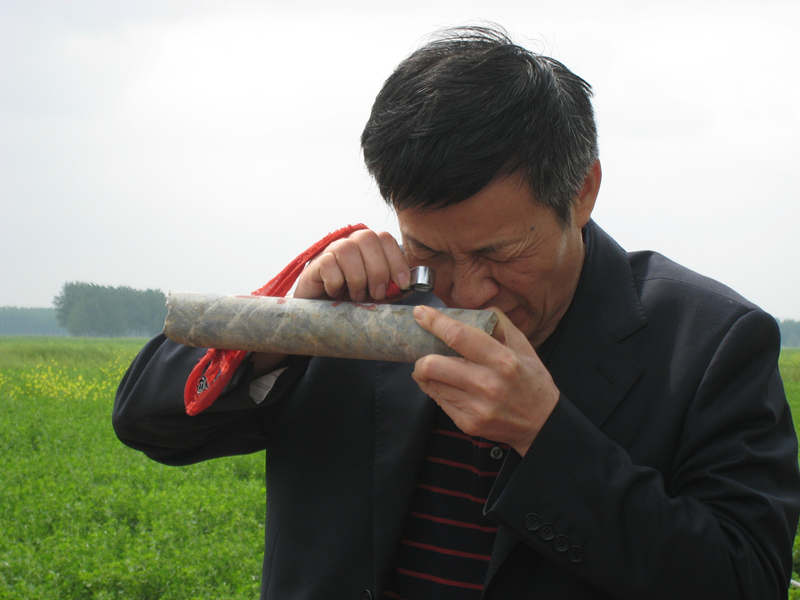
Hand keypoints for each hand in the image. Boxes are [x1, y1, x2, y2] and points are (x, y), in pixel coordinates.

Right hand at [294, 229, 409, 301]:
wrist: (322, 313)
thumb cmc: (353, 300)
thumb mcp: (377, 293)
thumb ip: (392, 286)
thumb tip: (410, 285)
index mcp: (369, 246)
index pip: (385, 238)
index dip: (396, 260)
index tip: (402, 284)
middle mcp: (350, 242)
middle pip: (367, 239)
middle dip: (377, 270)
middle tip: (377, 295)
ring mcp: (331, 251)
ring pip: (347, 249)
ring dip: (357, 278)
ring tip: (357, 296)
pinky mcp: (315, 263)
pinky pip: (328, 264)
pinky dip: (336, 282)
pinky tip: (335, 293)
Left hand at [411, 305, 559, 456]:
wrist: (543, 424)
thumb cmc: (532, 382)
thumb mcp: (524, 347)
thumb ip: (499, 324)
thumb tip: (474, 308)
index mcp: (502, 360)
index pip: (458, 336)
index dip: (434, 322)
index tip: (420, 313)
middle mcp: (488, 384)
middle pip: (432, 365)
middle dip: (420, 358)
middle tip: (424, 353)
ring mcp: (476, 407)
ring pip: (431, 384)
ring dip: (426, 375)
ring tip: (436, 370)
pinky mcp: (468, 423)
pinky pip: (439, 401)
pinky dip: (438, 391)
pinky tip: (449, 387)